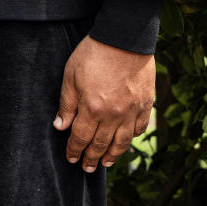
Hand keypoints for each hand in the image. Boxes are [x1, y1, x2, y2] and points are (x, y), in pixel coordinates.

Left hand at [54, 35, 154, 173]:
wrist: (125, 37)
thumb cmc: (94, 53)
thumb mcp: (70, 76)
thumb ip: (66, 104)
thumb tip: (60, 127)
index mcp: (92, 108)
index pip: (81, 138)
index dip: (74, 150)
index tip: (71, 158)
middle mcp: (113, 115)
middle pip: (100, 144)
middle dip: (91, 158)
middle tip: (87, 168)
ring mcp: (132, 110)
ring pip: (122, 141)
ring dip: (112, 155)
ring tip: (106, 162)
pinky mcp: (146, 103)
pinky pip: (139, 128)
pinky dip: (132, 137)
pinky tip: (126, 141)